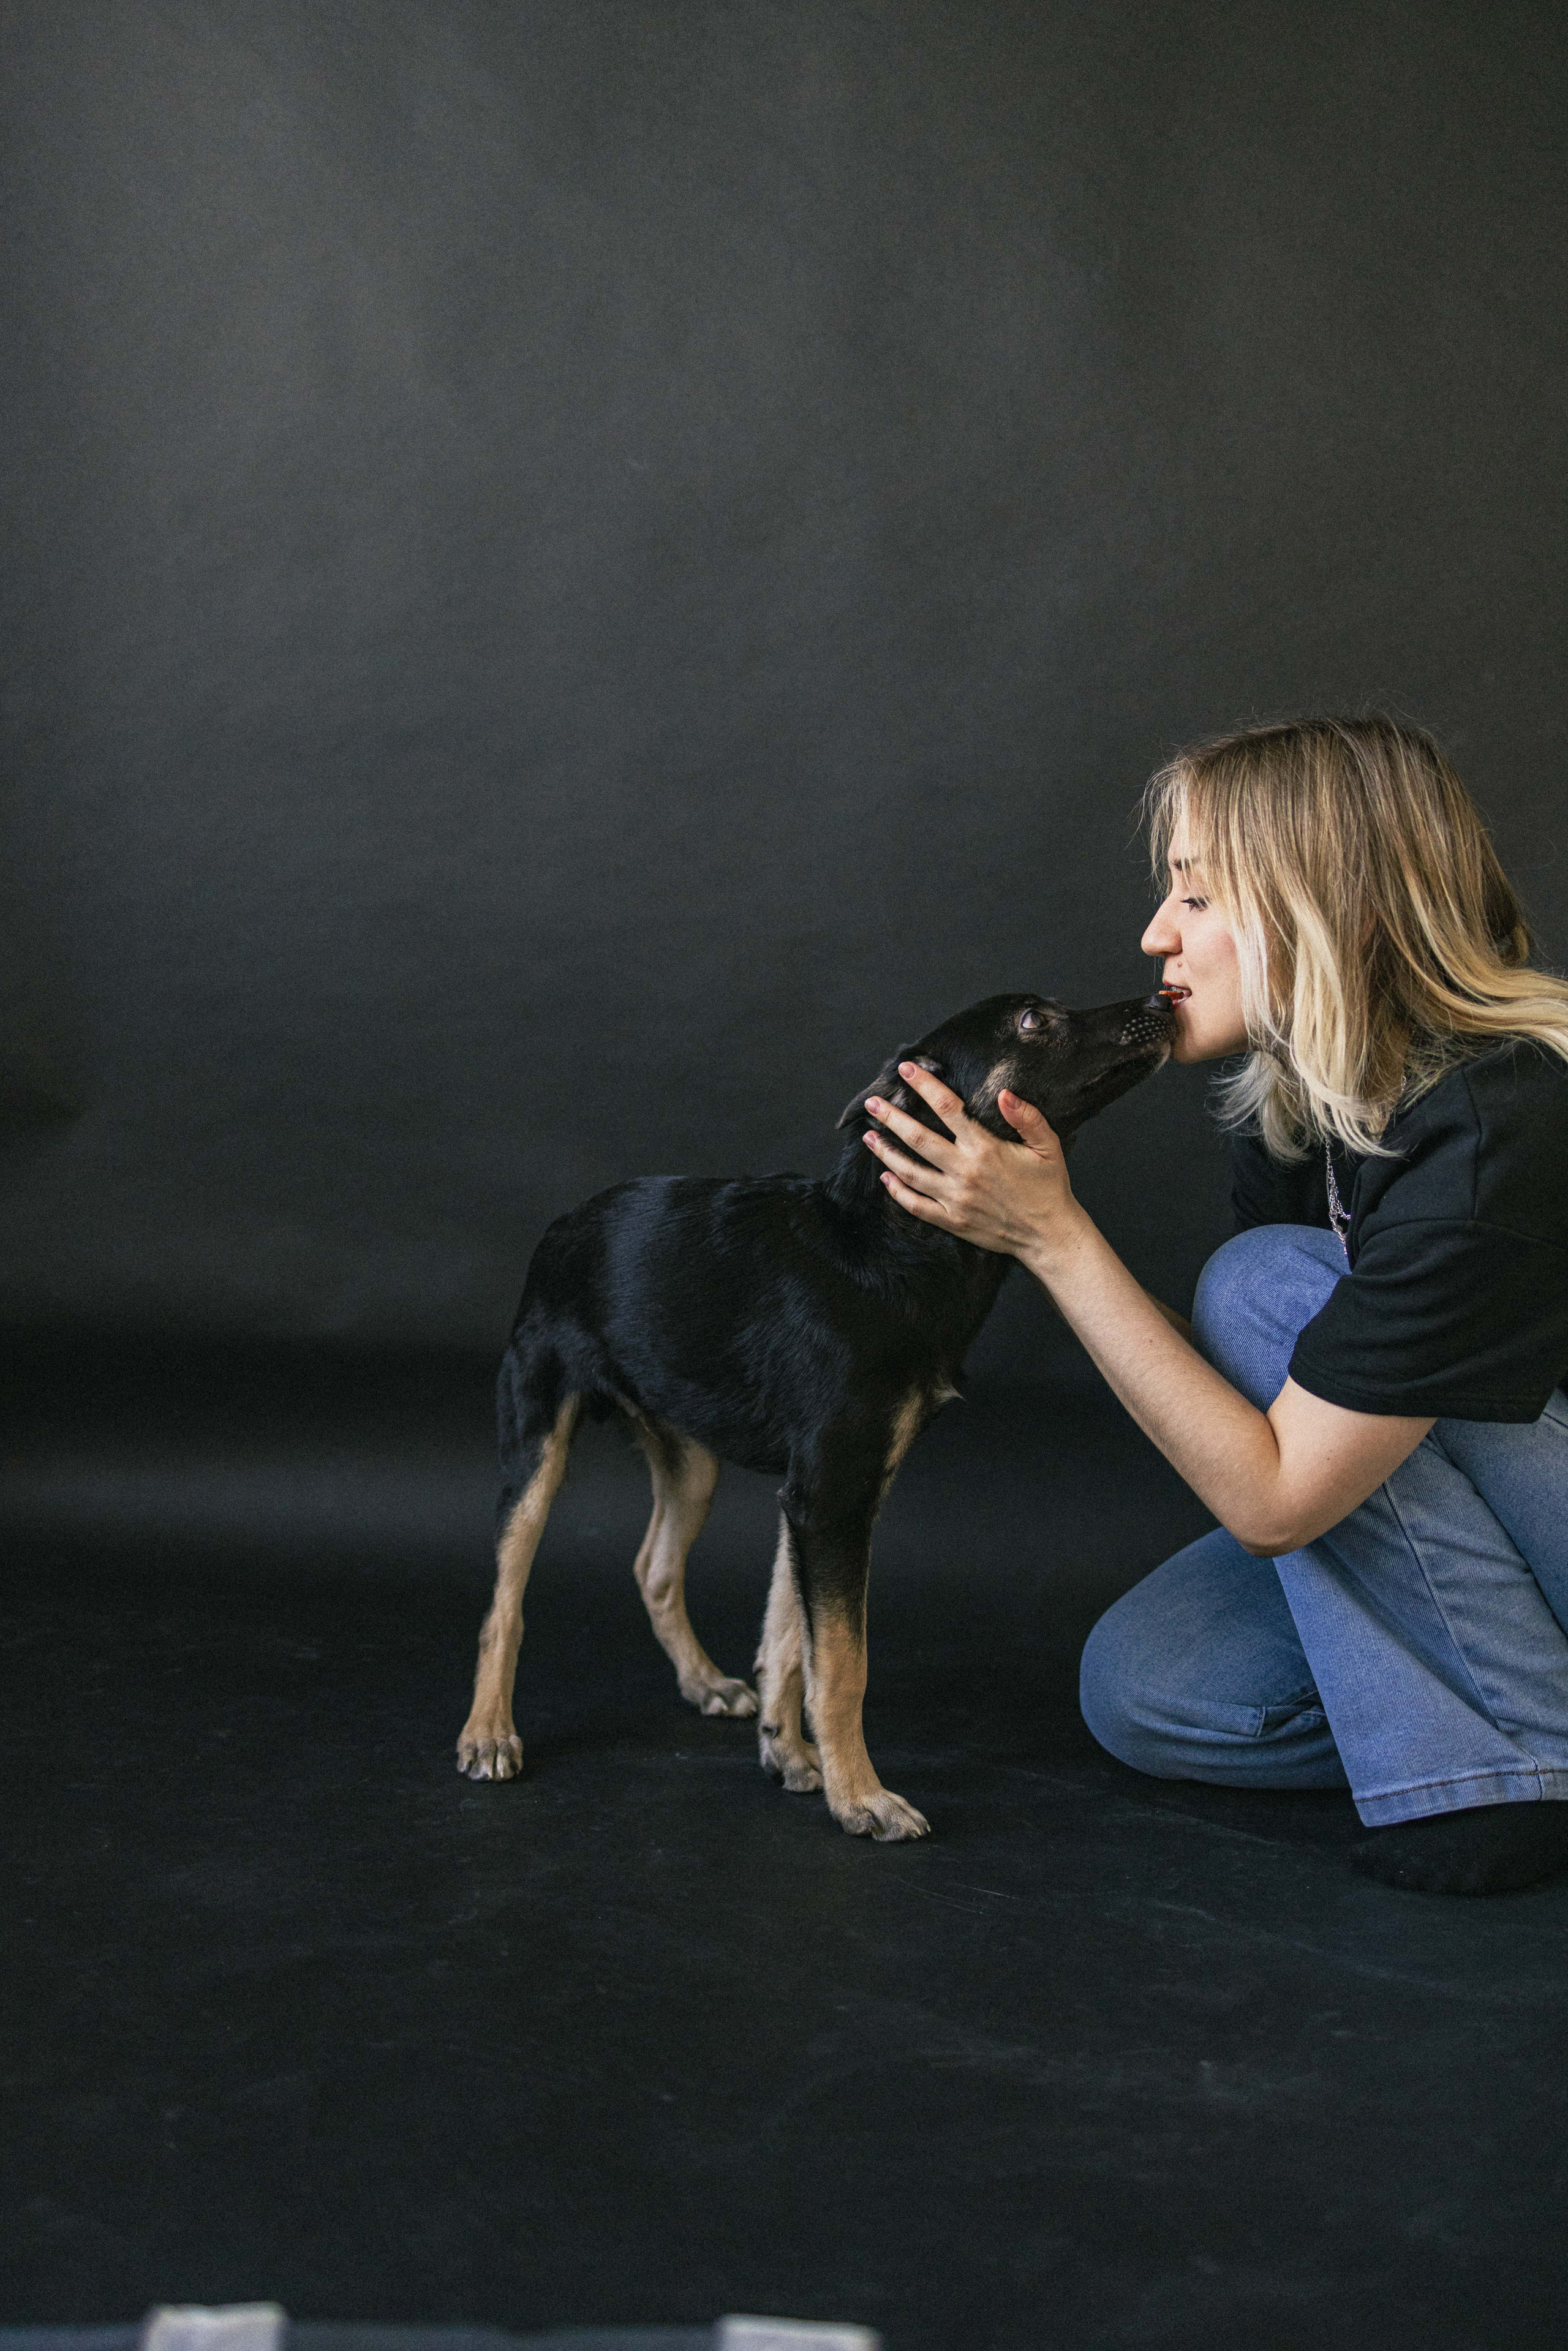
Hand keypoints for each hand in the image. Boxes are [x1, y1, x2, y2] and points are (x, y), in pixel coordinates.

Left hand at [861, 1062, 1083, 1261]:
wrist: (1049, 1235)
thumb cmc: (1049, 1186)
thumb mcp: (1048, 1146)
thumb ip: (1027, 1117)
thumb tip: (1004, 1094)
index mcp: (985, 1149)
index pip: (949, 1109)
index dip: (925, 1087)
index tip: (906, 1070)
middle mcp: (965, 1172)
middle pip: (918, 1139)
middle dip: (892, 1117)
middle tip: (872, 1102)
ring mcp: (955, 1199)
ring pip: (910, 1172)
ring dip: (886, 1152)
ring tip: (868, 1136)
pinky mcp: (952, 1220)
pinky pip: (916, 1205)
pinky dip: (897, 1192)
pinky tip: (885, 1177)